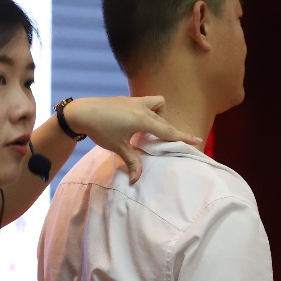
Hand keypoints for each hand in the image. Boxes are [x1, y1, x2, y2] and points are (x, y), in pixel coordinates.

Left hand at [64, 96, 202, 182]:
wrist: (83, 112)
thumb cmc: (101, 130)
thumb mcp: (118, 147)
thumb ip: (132, 161)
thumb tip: (137, 180)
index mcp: (143, 120)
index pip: (168, 131)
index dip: (183, 137)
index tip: (197, 140)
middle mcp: (143, 108)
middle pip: (164, 120)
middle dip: (169, 130)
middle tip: (170, 143)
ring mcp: (136, 101)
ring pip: (158, 103)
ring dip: (159, 114)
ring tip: (148, 130)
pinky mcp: (128, 99)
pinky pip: (147, 103)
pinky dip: (148, 111)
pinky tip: (135, 123)